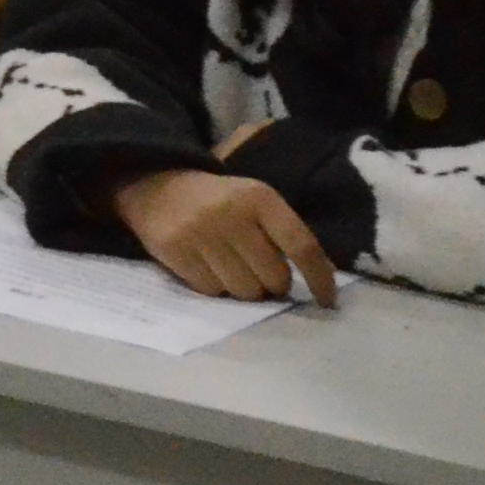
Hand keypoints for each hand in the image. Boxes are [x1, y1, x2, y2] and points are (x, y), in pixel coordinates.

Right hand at [110, 165, 339, 303]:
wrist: (156, 184)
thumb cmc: (219, 200)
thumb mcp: (255, 202)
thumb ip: (285, 234)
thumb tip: (323, 277)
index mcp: (259, 197)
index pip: (301, 245)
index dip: (319, 278)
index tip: (328, 300)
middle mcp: (231, 213)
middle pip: (273, 278)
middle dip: (273, 284)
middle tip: (262, 273)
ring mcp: (200, 232)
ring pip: (244, 290)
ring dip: (244, 288)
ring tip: (233, 269)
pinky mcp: (174, 249)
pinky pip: (211, 291)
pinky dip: (215, 286)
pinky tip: (207, 266)